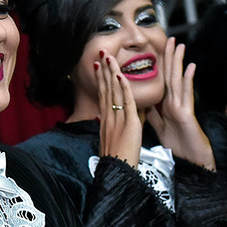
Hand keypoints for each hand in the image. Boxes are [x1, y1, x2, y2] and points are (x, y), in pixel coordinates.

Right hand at [97, 52, 141, 167]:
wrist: (118, 171)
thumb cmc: (117, 160)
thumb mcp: (114, 139)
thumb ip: (117, 124)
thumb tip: (118, 114)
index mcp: (106, 121)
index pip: (103, 95)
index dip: (101, 80)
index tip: (98, 66)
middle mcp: (109, 117)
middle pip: (105, 89)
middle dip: (103, 71)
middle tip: (102, 54)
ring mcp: (117, 119)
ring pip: (113, 92)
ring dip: (111, 73)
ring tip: (109, 57)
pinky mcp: (129, 123)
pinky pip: (126, 102)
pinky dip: (123, 88)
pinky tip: (120, 75)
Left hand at [146, 38, 215, 169]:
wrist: (194, 161)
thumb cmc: (179, 145)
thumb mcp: (161, 127)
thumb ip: (153, 114)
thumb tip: (144, 102)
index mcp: (167, 105)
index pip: (163, 81)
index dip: (160, 65)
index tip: (158, 49)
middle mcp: (175, 103)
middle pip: (171, 76)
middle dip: (170, 57)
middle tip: (170, 38)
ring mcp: (182, 107)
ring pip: (178, 81)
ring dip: (179, 63)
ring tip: (180, 46)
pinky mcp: (187, 115)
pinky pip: (186, 95)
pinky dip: (188, 81)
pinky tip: (190, 67)